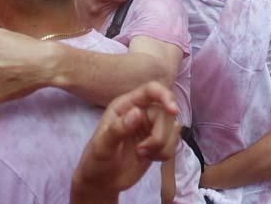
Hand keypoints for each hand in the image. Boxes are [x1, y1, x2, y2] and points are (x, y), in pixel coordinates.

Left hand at [71, 82, 180, 198]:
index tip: (172, 110)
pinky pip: (174, 143)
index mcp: (126, 105)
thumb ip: (118, 129)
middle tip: (142, 150)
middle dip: (159, 136)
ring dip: (161, 147)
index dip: (165, 96)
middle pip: (166, 113)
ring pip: (173, 129)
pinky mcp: (158, 142)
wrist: (102, 181)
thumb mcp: (102, 145)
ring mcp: (151, 127)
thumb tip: (137, 113)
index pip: (151, 90)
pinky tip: (147, 158)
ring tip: (141, 154)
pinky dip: (164, 154)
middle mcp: (141, 112)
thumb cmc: (96, 160)